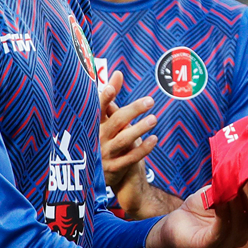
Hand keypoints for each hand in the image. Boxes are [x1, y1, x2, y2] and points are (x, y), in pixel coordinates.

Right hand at [99, 71, 157, 200]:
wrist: (98, 175)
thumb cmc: (104, 138)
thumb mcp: (105, 120)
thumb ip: (111, 97)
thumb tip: (118, 73)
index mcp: (94, 124)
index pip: (97, 109)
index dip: (104, 99)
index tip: (111, 88)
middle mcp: (98, 138)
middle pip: (116, 122)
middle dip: (133, 111)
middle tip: (150, 101)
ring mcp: (105, 154)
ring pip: (124, 140)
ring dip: (139, 129)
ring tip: (153, 119)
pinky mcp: (115, 168)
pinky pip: (130, 158)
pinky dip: (143, 149)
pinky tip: (154, 139)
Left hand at [147, 176, 247, 247]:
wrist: (174, 225)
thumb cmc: (201, 206)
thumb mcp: (220, 190)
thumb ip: (233, 181)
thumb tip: (246, 159)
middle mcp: (244, 233)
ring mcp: (227, 242)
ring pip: (243, 224)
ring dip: (241, 202)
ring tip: (236, 184)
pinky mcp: (208, 246)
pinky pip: (220, 231)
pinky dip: (223, 214)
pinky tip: (221, 201)